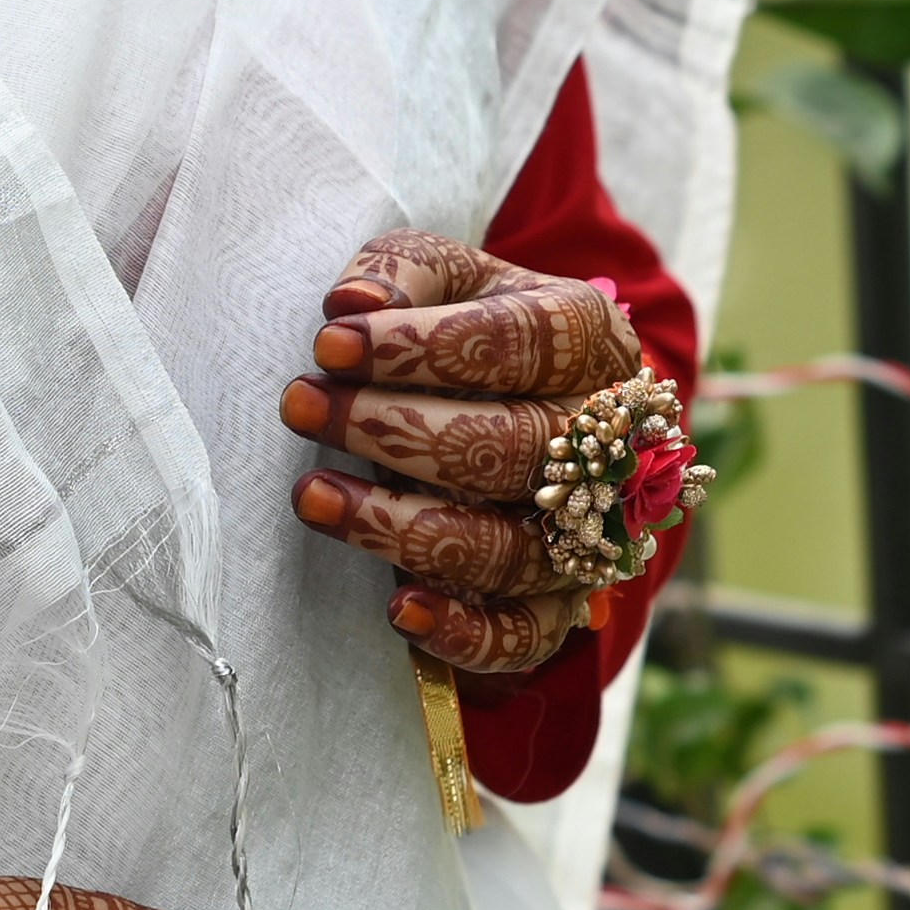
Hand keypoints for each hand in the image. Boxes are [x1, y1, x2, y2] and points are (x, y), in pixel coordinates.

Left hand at [274, 230, 647, 675]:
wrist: (514, 408)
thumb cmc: (466, 334)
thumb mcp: (444, 280)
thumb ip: (402, 273)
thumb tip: (353, 305)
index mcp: (591, 339)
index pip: (525, 341)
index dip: (423, 346)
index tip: (328, 344)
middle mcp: (605, 439)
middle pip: (522, 446)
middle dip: (400, 430)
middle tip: (305, 408)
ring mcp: (587, 529)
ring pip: (513, 546)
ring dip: (402, 528)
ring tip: (312, 496)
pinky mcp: (557, 604)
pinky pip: (524, 635)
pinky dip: (463, 631)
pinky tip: (397, 607)